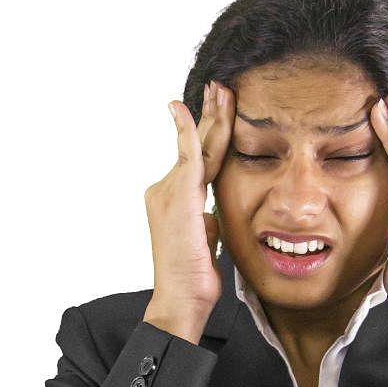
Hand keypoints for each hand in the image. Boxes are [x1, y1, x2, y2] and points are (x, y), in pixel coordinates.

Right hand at [143, 80, 234, 327]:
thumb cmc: (194, 280)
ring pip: (198, 147)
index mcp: (176, 200)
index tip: (218, 112)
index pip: (198, 160)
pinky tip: (185, 108)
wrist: (181, 298)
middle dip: (209, 115)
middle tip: (220, 87)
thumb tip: (214, 214)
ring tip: (220, 90)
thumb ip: (208, 221)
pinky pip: (187, 156)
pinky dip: (187, 130)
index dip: (208, 135)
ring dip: (210, 116)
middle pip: (196, 146)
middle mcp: (166, 190)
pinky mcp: (179, 196)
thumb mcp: (207, 243)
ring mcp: (169, 191)